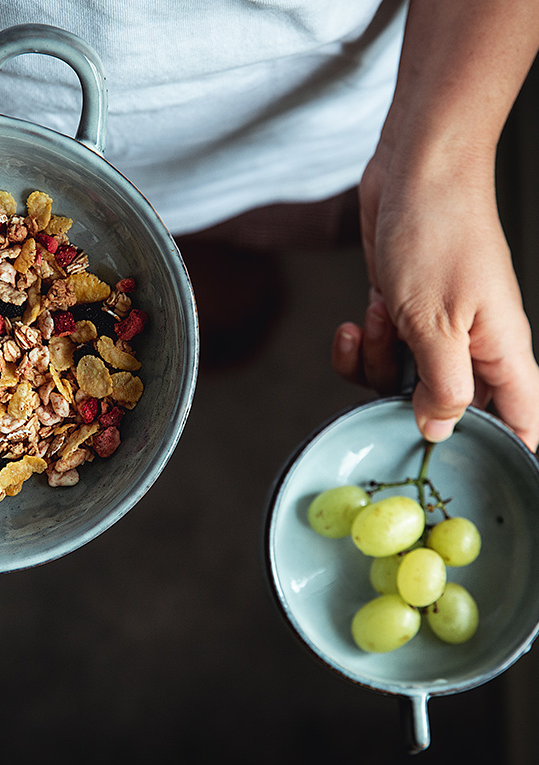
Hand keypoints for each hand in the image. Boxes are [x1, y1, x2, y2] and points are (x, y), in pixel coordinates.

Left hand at [332, 155, 538, 450]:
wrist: (414, 172)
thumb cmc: (438, 235)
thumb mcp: (438, 324)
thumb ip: (443, 385)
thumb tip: (440, 429)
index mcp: (499, 352)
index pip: (521, 418)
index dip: (508, 450)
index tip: (487, 475)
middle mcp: (470, 346)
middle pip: (444, 407)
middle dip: (407, 400)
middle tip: (396, 362)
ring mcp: (434, 329)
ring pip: (400, 382)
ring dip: (375, 361)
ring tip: (378, 318)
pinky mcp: (401, 313)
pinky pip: (377, 351)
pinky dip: (360, 342)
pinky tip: (359, 314)